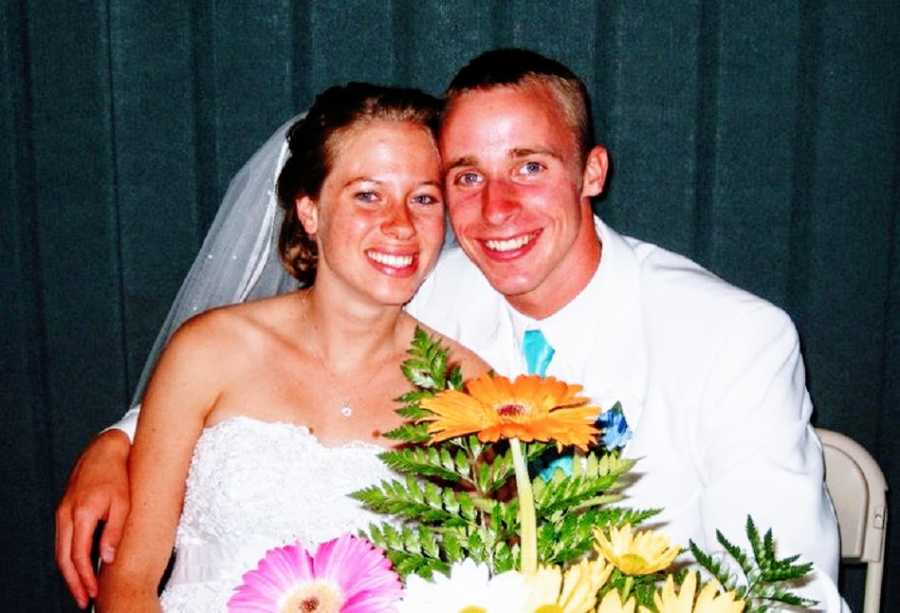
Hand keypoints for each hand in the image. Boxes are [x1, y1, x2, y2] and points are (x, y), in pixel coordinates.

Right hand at [55, 429, 130, 608]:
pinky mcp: (64, 510)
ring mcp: (62, 512)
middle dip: (73, 582)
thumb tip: (108, 558)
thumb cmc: (119, 475)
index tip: (94, 593)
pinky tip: (78, 566)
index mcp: (82, 513)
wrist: (105, 450)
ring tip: (81, 589)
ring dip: (69, 572)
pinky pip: (62, 539)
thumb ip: (114, 531)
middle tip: (84, 601)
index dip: (85, 577)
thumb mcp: (124, 503)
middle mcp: (66, 514)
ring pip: (60, 550)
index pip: (79, 555)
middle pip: (63, 558)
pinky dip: (68, 557)